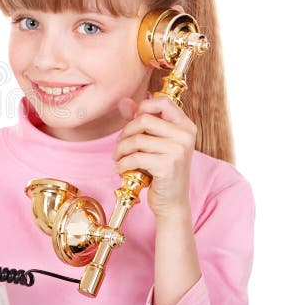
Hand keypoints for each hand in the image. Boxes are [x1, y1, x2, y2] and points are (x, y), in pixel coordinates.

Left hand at [111, 95, 197, 219]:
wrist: (172, 202)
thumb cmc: (161, 170)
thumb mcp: (153, 143)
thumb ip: (140, 120)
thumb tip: (123, 101)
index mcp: (186, 126)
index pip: (163, 101)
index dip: (143, 107)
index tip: (133, 122)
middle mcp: (186, 136)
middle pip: (144, 119)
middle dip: (125, 132)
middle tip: (120, 145)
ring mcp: (179, 150)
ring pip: (137, 139)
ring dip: (120, 149)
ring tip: (117, 157)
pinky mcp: (168, 165)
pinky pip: (135, 157)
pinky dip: (122, 163)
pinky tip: (119, 169)